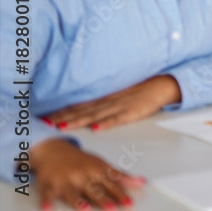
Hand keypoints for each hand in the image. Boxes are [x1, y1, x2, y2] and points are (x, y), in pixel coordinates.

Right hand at [31, 138, 143, 209]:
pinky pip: (46, 194)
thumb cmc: (81, 161)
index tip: (129, 203)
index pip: (110, 184)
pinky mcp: (46, 184)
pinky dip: (47, 201)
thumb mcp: (101, 165)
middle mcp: (81, 174)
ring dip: (78, 201)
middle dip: (103, 199)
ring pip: (71, 192)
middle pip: (93, 189)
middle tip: (112, 208)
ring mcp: (63, 179)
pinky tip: (48, 209)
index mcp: (95, 169)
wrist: (53, 149)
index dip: (120, 194)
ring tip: (85, 209)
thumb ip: (120, 176)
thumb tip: (142, 182)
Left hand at [45, 75, 180, 130]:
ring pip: (96, 115)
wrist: (163, 84)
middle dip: (64, 117)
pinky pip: (118, 118)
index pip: (80, 104)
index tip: (47, 117)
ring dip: (79, 121)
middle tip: (47, 124)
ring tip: (63, 127)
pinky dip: (107, 123)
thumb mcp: (119, 91)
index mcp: (106, 96)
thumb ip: (104, 99)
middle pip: (83, 110)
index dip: (63, 111)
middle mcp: (110, 100)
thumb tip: (85, 109)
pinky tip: (97, 128)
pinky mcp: (133, 112)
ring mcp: (121, 106)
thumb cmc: (141, 89)